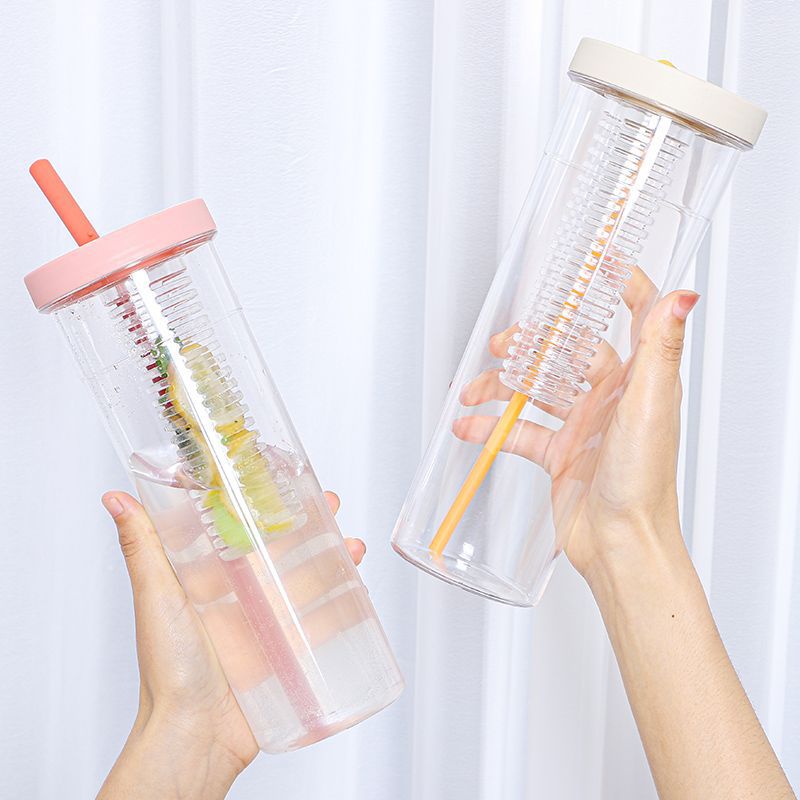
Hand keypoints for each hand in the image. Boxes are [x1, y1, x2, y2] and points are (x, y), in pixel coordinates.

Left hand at [97, 490, 364, 799]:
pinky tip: (357, 590)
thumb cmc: (167, 672)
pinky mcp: (284, 655)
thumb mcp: (157, 598)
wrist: (194, 737)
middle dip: (310, 526)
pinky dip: (341, 605)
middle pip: (280, 552)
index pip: (239, 531)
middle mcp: (237, 600)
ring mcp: (263, 627)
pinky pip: (318, 624)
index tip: (282, 481)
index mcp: (206, 582)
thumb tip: (115, 500)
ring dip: (333, 560)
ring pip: (306, 582)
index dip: (263, 505)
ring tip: (352, 546)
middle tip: (331, 505)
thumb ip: (142, 548)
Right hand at [456, 268, 697, 581]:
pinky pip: (520, 432)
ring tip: (472, 390)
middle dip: (531, 345)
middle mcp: (609, 399)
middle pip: (565, 354)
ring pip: (535, 391)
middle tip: (502, 345)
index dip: (622, 285)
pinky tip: (470, 427)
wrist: (620, 543)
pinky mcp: (560, 454)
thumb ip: (659, 349)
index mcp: (637, 380)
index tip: (603, 260)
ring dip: (502, 387)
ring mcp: (583, 426)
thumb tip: (684, 296)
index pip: (635, 318)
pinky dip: (493, 427)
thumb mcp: (647, 406)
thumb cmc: (643, 481)